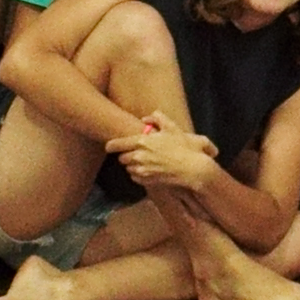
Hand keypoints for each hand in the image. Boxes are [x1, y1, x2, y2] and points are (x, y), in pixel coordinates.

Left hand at [105, 120, 221, 190]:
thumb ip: (157, 118)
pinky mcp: (147, 180)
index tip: (108, 147)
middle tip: (135, 153)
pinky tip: (148, 170)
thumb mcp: (172, 127)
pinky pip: (135, 178)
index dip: (111, 146)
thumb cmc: (183, 147)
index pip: (118, 144)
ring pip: (128, 168)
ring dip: (132, 165)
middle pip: (122, 158)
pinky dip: (139, 174)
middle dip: (126, 155)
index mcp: (142, 142)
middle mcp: (138, 156)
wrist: (191, 169)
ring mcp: (142, 170)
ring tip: (143, 162)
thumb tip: (144, 118)